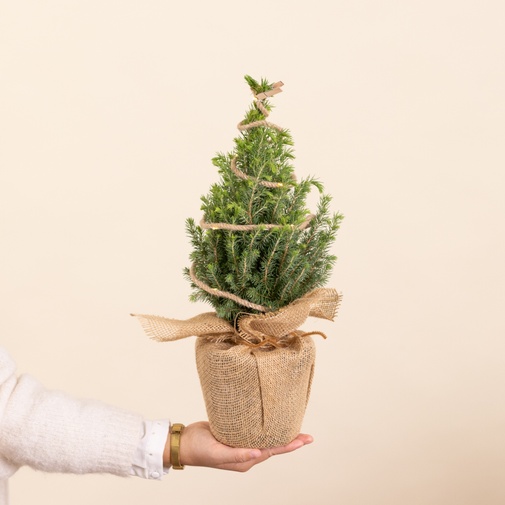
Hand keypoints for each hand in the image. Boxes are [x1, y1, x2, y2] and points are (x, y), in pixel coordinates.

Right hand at [163, 421, 312, 471]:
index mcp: (246, 461)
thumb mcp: (218, 453)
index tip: (305, 440)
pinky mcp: (235, 433)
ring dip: (279, 433)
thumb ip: (237, 455)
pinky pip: (254, 431)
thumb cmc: (199, 450)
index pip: (273, 451)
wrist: (184, 442)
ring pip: (265, 438)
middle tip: (307, 435)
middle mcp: (247, 454)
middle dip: (290, 440)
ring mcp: (241, 444)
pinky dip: (265, 426)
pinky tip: (270, 420)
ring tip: (293, 427)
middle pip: (273, 446)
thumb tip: (258, 454)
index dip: (290, 445)